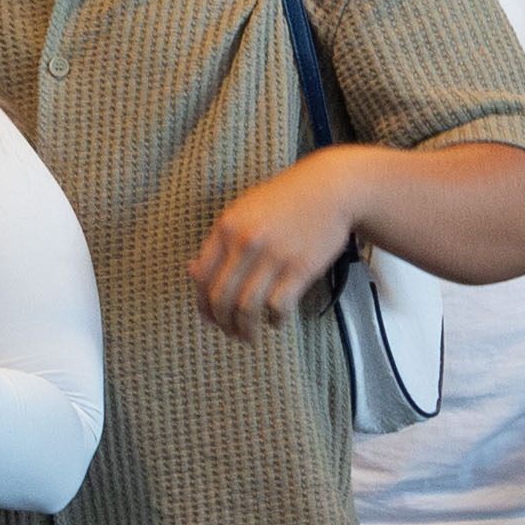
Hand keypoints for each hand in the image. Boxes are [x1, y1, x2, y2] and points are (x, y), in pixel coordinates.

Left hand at [192, 152, 368, 329]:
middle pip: (221, 298)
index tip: (211, 318)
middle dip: (223, 323)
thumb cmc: (286, 199)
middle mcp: (246, 242)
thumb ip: (219, 240)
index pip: (202, 278)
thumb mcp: (244, 209)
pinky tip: (276, 321)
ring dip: (245, 330)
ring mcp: (273, 256)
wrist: (330, 188)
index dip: (203, 305)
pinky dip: (274, 321)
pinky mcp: (300, 268)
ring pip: (246, 309)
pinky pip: (277, 307)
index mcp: (227, 227)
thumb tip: (193, 271)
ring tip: (250, 336)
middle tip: (231, 332)